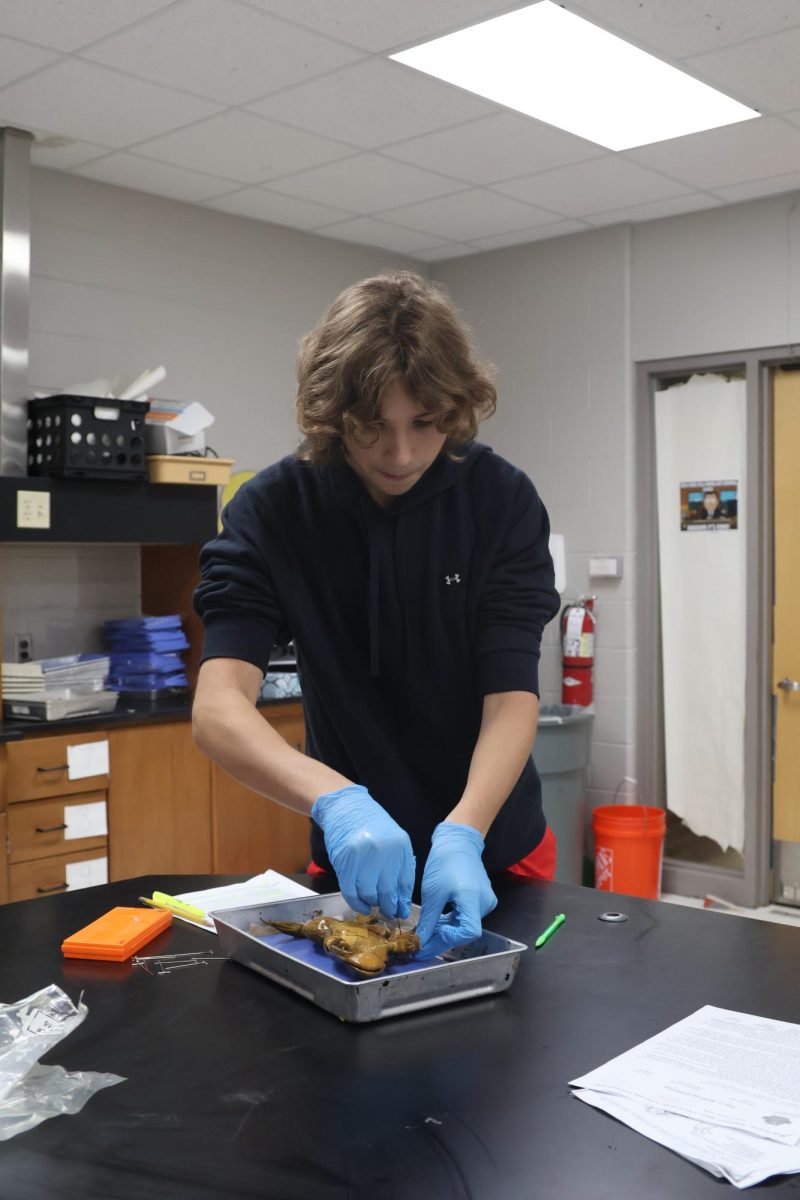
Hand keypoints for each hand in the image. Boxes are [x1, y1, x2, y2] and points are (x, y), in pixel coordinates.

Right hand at [311, 785, 414, 918]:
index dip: (403, 901)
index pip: (405, 882)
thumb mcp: (394, 837)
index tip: (402, 911)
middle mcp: (383, 851)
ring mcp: (362, 856)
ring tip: (374, 905)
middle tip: (389, 914)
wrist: (345, 806)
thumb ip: (399, 863)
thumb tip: (402, 896)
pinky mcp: (344, 861)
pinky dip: (357, 903)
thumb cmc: (371, 824)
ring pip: (369, 893)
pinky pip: (351, 891)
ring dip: (372, 904)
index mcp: (400, 845)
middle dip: (389, 907)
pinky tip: (362, 906)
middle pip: (388, 891)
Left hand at [416, 821, 497, 957]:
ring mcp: (485, 902)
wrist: (459, 842)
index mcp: (473, 899)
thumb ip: (428, 921)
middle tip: (419, 945)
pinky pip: (466, 917)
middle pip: (464, 932)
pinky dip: (450, 922)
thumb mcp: (432, 893)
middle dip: (440, 940)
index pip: (468, 933)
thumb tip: (420, 942)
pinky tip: (436, 923)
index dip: (447, 941)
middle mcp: (484, 904)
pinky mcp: (481, 900)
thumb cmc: (444, 862)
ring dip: (444, 932)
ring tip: (424, 934)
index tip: (426, 943)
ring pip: (464, 926)